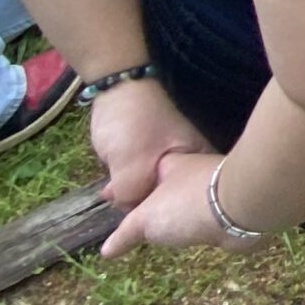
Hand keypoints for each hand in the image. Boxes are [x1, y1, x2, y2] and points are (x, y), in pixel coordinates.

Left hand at [90, 78, 207, 207]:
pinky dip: (128, 186)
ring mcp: (169, 159)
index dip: (167, 213)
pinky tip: (111, 187)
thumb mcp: (131, 167)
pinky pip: (142, 180)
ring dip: (132, 195)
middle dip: (144, 207)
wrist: (119, 86)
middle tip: (120, 202)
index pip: (188, 200)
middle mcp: (187, 163)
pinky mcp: (151, 156)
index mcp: (194, 162)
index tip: (141, 217)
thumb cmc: (133, 126)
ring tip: (111, 194)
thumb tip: (130, 217)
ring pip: (153, 190)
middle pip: (169, 198)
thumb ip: (132, 197)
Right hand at [100, 149, 269, 257]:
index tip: (106, 196)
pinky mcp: (231, 209)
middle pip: (166, 187)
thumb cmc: (187, 203)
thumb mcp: (144, 219)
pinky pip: (207, 218)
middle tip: (132, 216)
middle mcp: (194, 173)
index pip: (143, 175)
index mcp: (171, 165)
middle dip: (149, 199)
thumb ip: (125, 233)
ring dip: (175, 213)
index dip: (125, 188)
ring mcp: (214, 191)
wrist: (240, 207)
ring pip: (188, 202)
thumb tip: (106, 249)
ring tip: (158, 229)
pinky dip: (198, 225)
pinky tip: (191, 236)